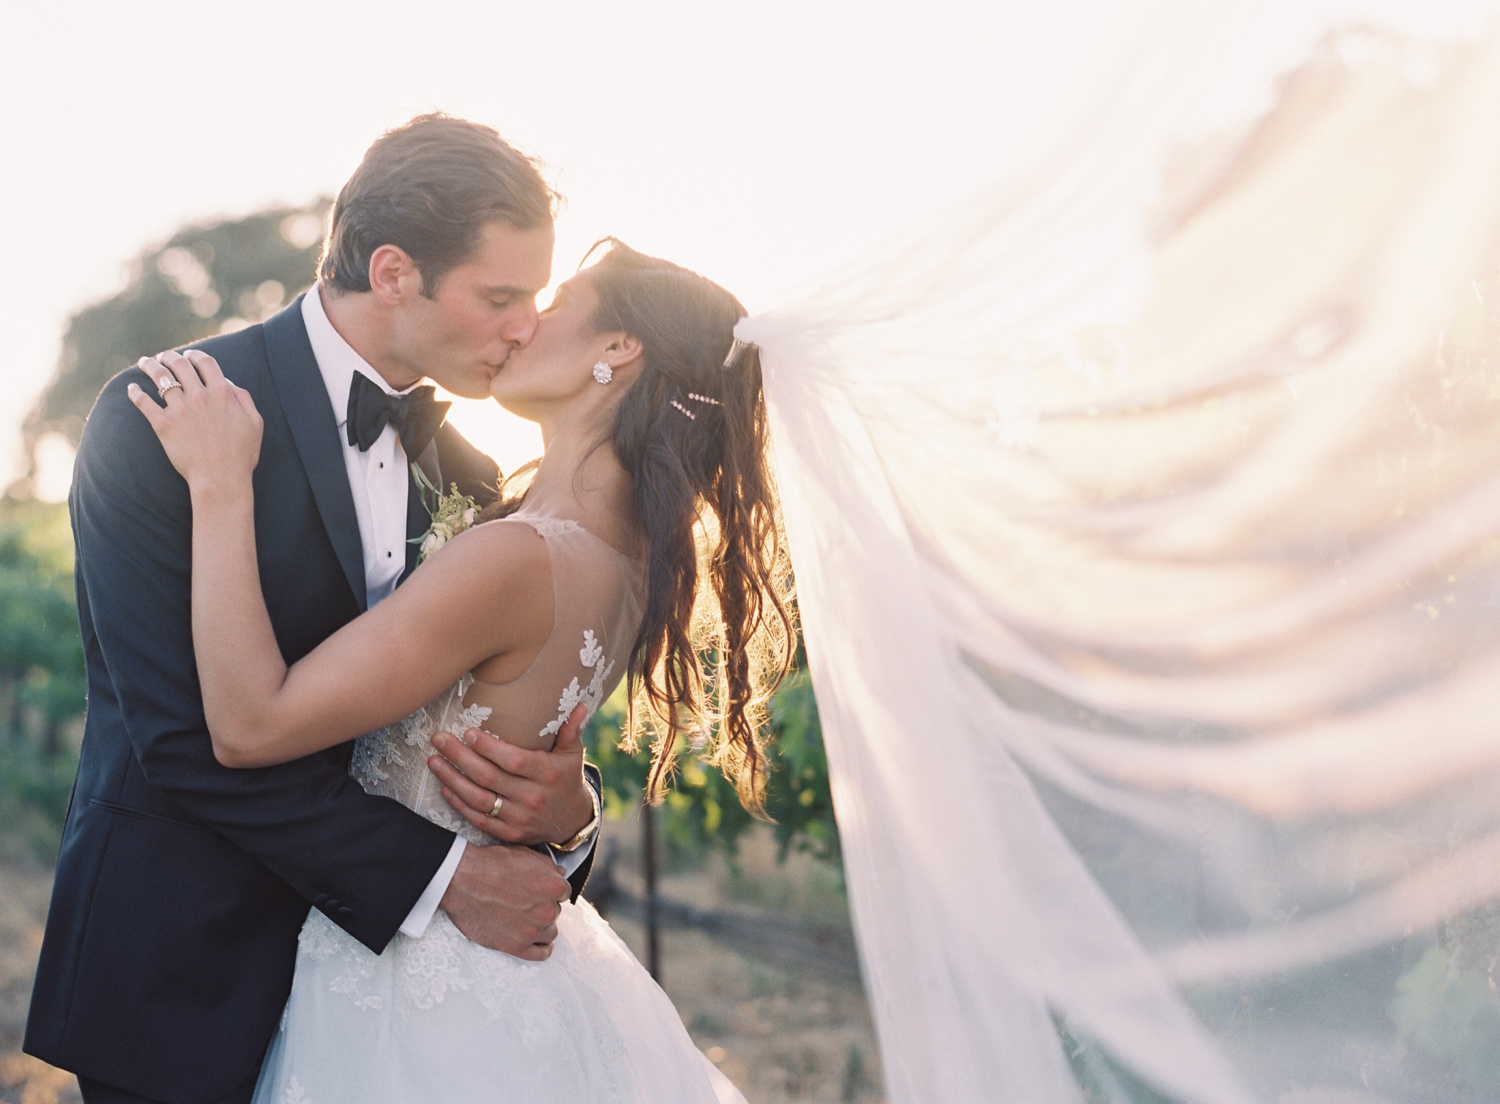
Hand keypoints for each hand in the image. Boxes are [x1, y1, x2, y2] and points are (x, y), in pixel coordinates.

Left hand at [127, 349, 262, 491]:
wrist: (221, 479)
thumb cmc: (241, 454)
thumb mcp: (255, 423)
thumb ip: (243, 398)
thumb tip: (228, 383)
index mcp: (222, 393)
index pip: (206, 362)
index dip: (196, 355)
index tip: (189, 355)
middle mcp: (200, 396)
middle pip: (180, 365)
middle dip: (170, 356)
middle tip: (164, 357)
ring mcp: (180, 409)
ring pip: (159, 377)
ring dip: (149, 366)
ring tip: (144, 363)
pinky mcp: (163, 424)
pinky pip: (144, 402)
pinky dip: (135, 393)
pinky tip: (131, 388)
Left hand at [428, 704, 594, 847]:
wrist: (571, 820)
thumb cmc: (567, 778)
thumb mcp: (573, 753)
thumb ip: (571, 729)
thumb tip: (578, 703)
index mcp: (548, 774)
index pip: (513, 760)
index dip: (488, 747)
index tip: (468, 732)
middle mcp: (532, 797)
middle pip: (488, 777)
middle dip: (459, 757)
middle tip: (440, 740)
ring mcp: (519, 818)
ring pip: (478, 799)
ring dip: (452, 779)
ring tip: (434, 761)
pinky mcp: (509, 834)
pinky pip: (478, 819)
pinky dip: (459, 804)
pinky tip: (445, 787)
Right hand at [440, 842, 569, 958]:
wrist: (462, 881)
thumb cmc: (490, 865)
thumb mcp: (524, 855)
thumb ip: (548, 866)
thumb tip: (560, 873)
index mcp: (553, 886)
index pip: (563, 892)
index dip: (550, 891)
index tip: (540, 892)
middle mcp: (547, 910)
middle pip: (555, 912)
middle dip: (543, 907)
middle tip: (526, 903)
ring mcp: (533, 930)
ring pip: (550, 933)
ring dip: (542, 927)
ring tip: (529, 922)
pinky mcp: (516, 946)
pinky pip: (540, 954)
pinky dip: (542, 950)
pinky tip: (539, 945)